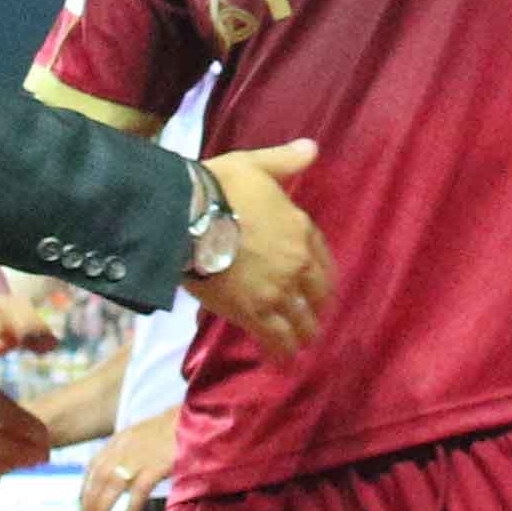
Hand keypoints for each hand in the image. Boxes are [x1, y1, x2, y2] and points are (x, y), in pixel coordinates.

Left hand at [79, 410, 178, 510]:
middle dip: (90, 500)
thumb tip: (118, 479)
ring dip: (102, 506)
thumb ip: (128, 454)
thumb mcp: (142, 437)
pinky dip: (130, 505)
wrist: (194, 419)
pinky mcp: (156, 464)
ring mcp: (140, 455)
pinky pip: (138, 488)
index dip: (86, 486)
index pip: (94, 465)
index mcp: (120, 440)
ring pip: (113, 484)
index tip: (82, 504)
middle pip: (100, 477)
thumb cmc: (172, 430)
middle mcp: (124, 447)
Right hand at [194, 140, 334, 360]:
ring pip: (301, 322)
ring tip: (299, 345)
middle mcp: (297, 264)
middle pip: (317, 296)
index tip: (318, 286)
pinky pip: (275, 340)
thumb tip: (313, 148)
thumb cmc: (220, 186)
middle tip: (311, 320)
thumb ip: (286, 161)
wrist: (188, 216)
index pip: (323, 259)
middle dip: (315, 309)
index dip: (321, 276)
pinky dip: (280, 353)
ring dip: (302, 334)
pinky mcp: (253, 313)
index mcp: (301, 229)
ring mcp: (278, 292)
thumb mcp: (256, 164)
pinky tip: (281, 363)